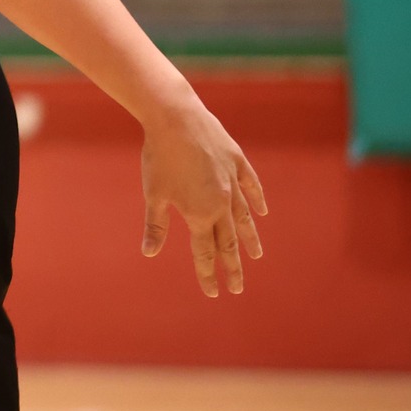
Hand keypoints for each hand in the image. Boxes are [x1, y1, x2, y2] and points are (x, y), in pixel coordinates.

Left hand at [140, 100, 267, 296]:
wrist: (175, 118)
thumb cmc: (159, 157)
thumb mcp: (154, 194)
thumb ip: (156, 226)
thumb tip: (149, 253)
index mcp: (200, 214)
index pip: (205, 252)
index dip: (208, 274)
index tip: (214, 293)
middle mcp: (221, 202)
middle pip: (229, 241)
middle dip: (232, 266)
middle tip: (238, 288)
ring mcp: (233, 181)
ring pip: (244, 217)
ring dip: (249, 238)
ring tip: (256, 255)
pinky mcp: (237, 161)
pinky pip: (251, 186)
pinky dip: (257, 200)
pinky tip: (262, 212)